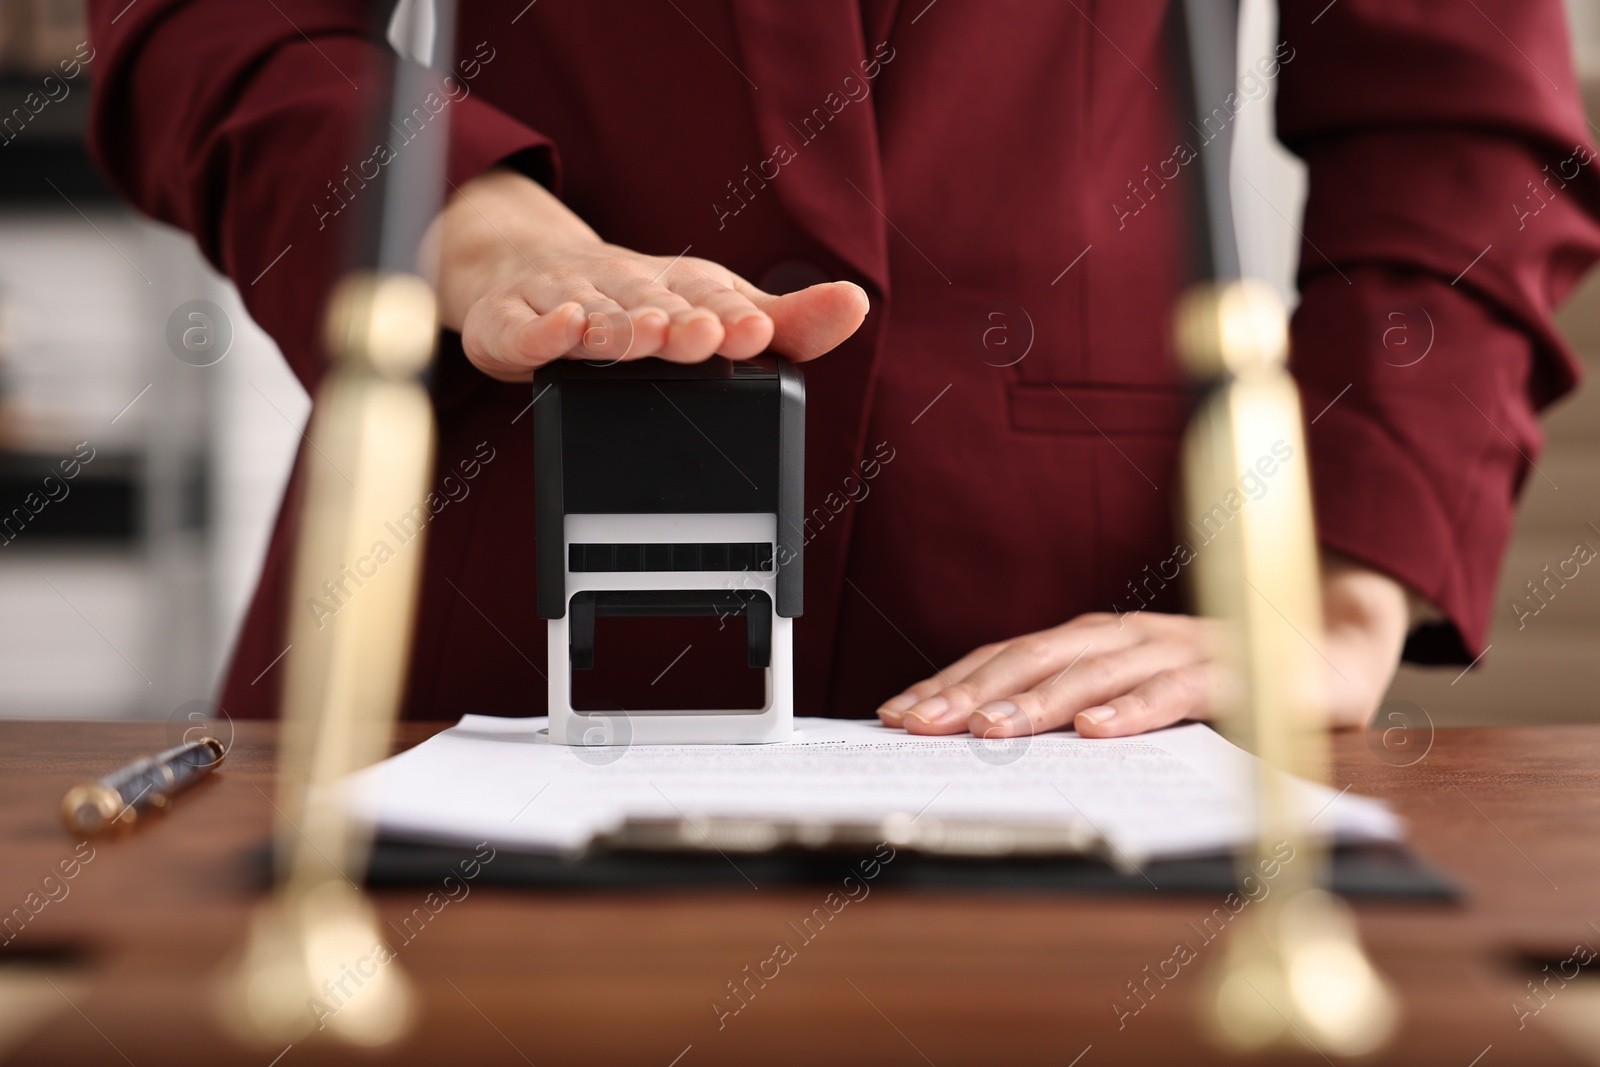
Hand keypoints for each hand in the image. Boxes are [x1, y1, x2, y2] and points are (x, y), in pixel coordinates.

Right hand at [421, 167, 869, 381]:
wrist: (524, 271)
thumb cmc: (636, 300)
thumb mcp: (716, 308)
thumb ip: (788, 322)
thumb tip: (856, 303)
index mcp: (676, 286)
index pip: (708, 296)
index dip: (732, 314)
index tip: (757, 330)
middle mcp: (622, 286)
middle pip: (652, 304)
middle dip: (680, 322)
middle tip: (706, 337)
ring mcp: (563, 301)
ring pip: (592, 313)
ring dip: (618, 326)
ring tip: (644, 337)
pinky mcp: (509, 322)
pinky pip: (519, 327)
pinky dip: (538, 330)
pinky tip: (561, 332)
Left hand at [875, 550, 1411, 738]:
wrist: (1331, 652)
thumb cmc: (1220, 678)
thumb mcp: (1136, 693)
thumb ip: (1077, 706)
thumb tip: (989, 740)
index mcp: (1098, 637)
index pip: (1010, 656)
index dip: (952, 682)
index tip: (897, 714)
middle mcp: (1129, 633)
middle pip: (1037, 657)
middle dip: (972, 692)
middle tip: (920, 725)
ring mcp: (1181, 646)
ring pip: (1097, 670)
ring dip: (1039, 701)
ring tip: (990, 731)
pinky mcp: (1237, 670)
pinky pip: (1179, 688)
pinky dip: (1136, 706)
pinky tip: (1097, 729)